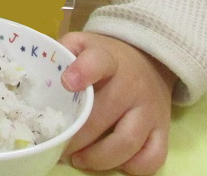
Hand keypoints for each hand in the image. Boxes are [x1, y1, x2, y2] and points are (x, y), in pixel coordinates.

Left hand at [59, 31, 175, 174]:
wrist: (150, 60)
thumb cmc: (107, 57)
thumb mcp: (84, 43)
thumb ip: (64, 51)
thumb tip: (43, 71)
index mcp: (109, 60)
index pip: (98, 62)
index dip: (83, 72)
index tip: (67, 84)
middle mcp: (133, 85)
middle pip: (104, 115)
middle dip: (77, 136)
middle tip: (59, 145)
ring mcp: (150, 110)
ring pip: (127, 143)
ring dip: (98, 158)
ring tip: (78, 159)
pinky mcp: (163, 130)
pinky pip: (152, 158)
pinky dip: (131, 168)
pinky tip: (111, 163)